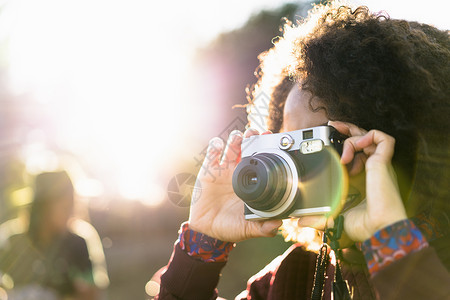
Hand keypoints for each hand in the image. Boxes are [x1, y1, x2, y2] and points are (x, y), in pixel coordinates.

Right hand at [188, 129, 281, 241]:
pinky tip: (219, 146)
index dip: (265, 147)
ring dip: (235, 138)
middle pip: (246, 147)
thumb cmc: (230, 228)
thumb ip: (263, 227)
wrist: (207, 231)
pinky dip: (215, 145)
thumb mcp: (248, 228)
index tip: (270, 139)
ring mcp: (223, 170)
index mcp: (251, 182)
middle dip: (251, 137)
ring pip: (231, 146)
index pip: (260, 160)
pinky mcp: (208, 171)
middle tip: (255, 134)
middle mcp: (239, 172)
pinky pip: (211, 153)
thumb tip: (278, 224)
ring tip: (238, 137)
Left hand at [329, 121, 406, 241]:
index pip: (356, 154)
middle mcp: (372, 171)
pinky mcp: (384, 164)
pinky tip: (354, 150)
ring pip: (370, 137)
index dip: (345, 145)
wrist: (380, 232)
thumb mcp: (335, 219)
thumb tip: (300, 221)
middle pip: (363, 140)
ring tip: (343, 153)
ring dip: (354, 138)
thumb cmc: (365, 228)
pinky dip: (368, 137)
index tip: (329, 142)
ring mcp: (379, 166)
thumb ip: (317, 218)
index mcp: (362, 180)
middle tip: (332, 126)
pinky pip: (384, 140)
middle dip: (348, 130)